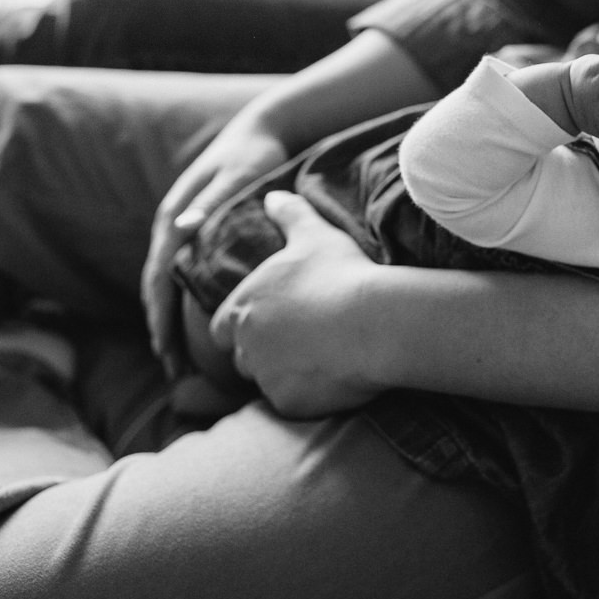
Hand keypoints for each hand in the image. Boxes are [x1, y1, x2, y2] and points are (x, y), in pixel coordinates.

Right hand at [140, 110, 287, 379]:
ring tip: (180, 360)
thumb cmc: (253, 155)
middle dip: (161, 330)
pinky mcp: (196, 231)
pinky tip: (195, 325)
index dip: (160, 318)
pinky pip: (181, 275)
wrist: (261, 130)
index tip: (166, 352)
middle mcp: (172, 225)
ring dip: (169, 321)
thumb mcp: (237, 176)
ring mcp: (182, 229)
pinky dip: (181, 303)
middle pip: (157, 288)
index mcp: (175, 217)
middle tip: (173, 371)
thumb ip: (213, 201)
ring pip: (166, 284)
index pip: (158, 278)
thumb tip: (184, 228)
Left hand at [209, 191, 383, 417]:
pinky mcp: (289, 403)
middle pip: (244, 358)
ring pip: (268, 382)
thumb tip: (273, 195)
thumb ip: (288, 213)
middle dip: (266, 353)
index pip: (223, 327)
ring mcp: (265, 377)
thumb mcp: (313, 234)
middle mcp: (245, 345)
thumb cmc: (341, 272)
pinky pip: (293, 404)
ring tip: (323, 359)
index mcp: (242, 306)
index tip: (275, 322)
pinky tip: (335, 377)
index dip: (245, 325)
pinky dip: (309, 395)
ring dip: (287, 374)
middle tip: (304, 341)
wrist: (375, 320)